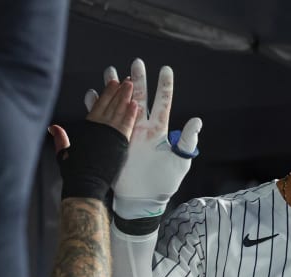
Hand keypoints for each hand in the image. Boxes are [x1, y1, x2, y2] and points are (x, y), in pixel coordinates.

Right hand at [54, 72, 136, 200]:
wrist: (85, 184)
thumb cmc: (74, 172)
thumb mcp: (64, 152)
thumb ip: (61, 138)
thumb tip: (53, 127)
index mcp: (88, 128)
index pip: (99, 105)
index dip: (106, 93)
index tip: (113, 83)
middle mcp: (99, 128)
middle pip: (111, 105)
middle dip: (119, 91)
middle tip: (127, 80)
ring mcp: (110, 134)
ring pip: (119, 112)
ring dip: (126, 98)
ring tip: (132, 86)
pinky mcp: (120, 143)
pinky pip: (127, 126)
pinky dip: (131, 115)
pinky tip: (135, 105)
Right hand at [86, 58, 200, 220]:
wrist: (144, 199)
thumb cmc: (165, 181)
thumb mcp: (180, 162)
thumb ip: (187, 141)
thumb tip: (197, 120)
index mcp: (160, 130)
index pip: (163, 103)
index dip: (164, 86)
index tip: (165, 69)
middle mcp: (143, 128)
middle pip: (140, 98)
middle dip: (138, 80)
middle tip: (135, 62)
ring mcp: (127, 133)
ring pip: (120, 105)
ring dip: (115, 88)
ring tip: (110, 71)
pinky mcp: (114, 141)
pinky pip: (104, 121)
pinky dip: (97, 107)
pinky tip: (92, 93)